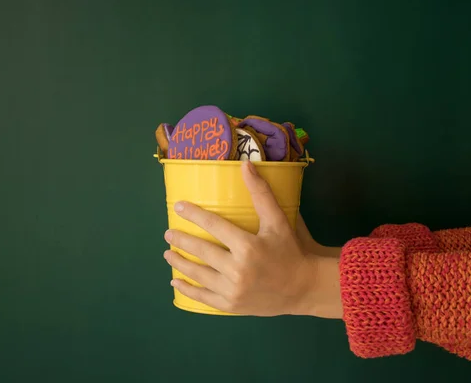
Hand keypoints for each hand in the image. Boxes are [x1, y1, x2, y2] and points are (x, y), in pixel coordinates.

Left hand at [163, 161, 341, 317]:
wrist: (303, 288)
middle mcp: (238, 270)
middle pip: (202, 251)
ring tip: (167, 254)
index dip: (194, 215)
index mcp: (248, 247)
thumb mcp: (278, 221)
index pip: (214, 226)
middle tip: (168, 233)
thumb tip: (246, 164)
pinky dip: (187, 289)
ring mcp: (233, 291)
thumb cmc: (289, 251)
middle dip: (181, 241)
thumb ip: (261, 193)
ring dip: (179, 264)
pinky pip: (204, 297)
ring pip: (199, 275)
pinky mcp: (232, 306)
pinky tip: (175, 281)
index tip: (179, 207)